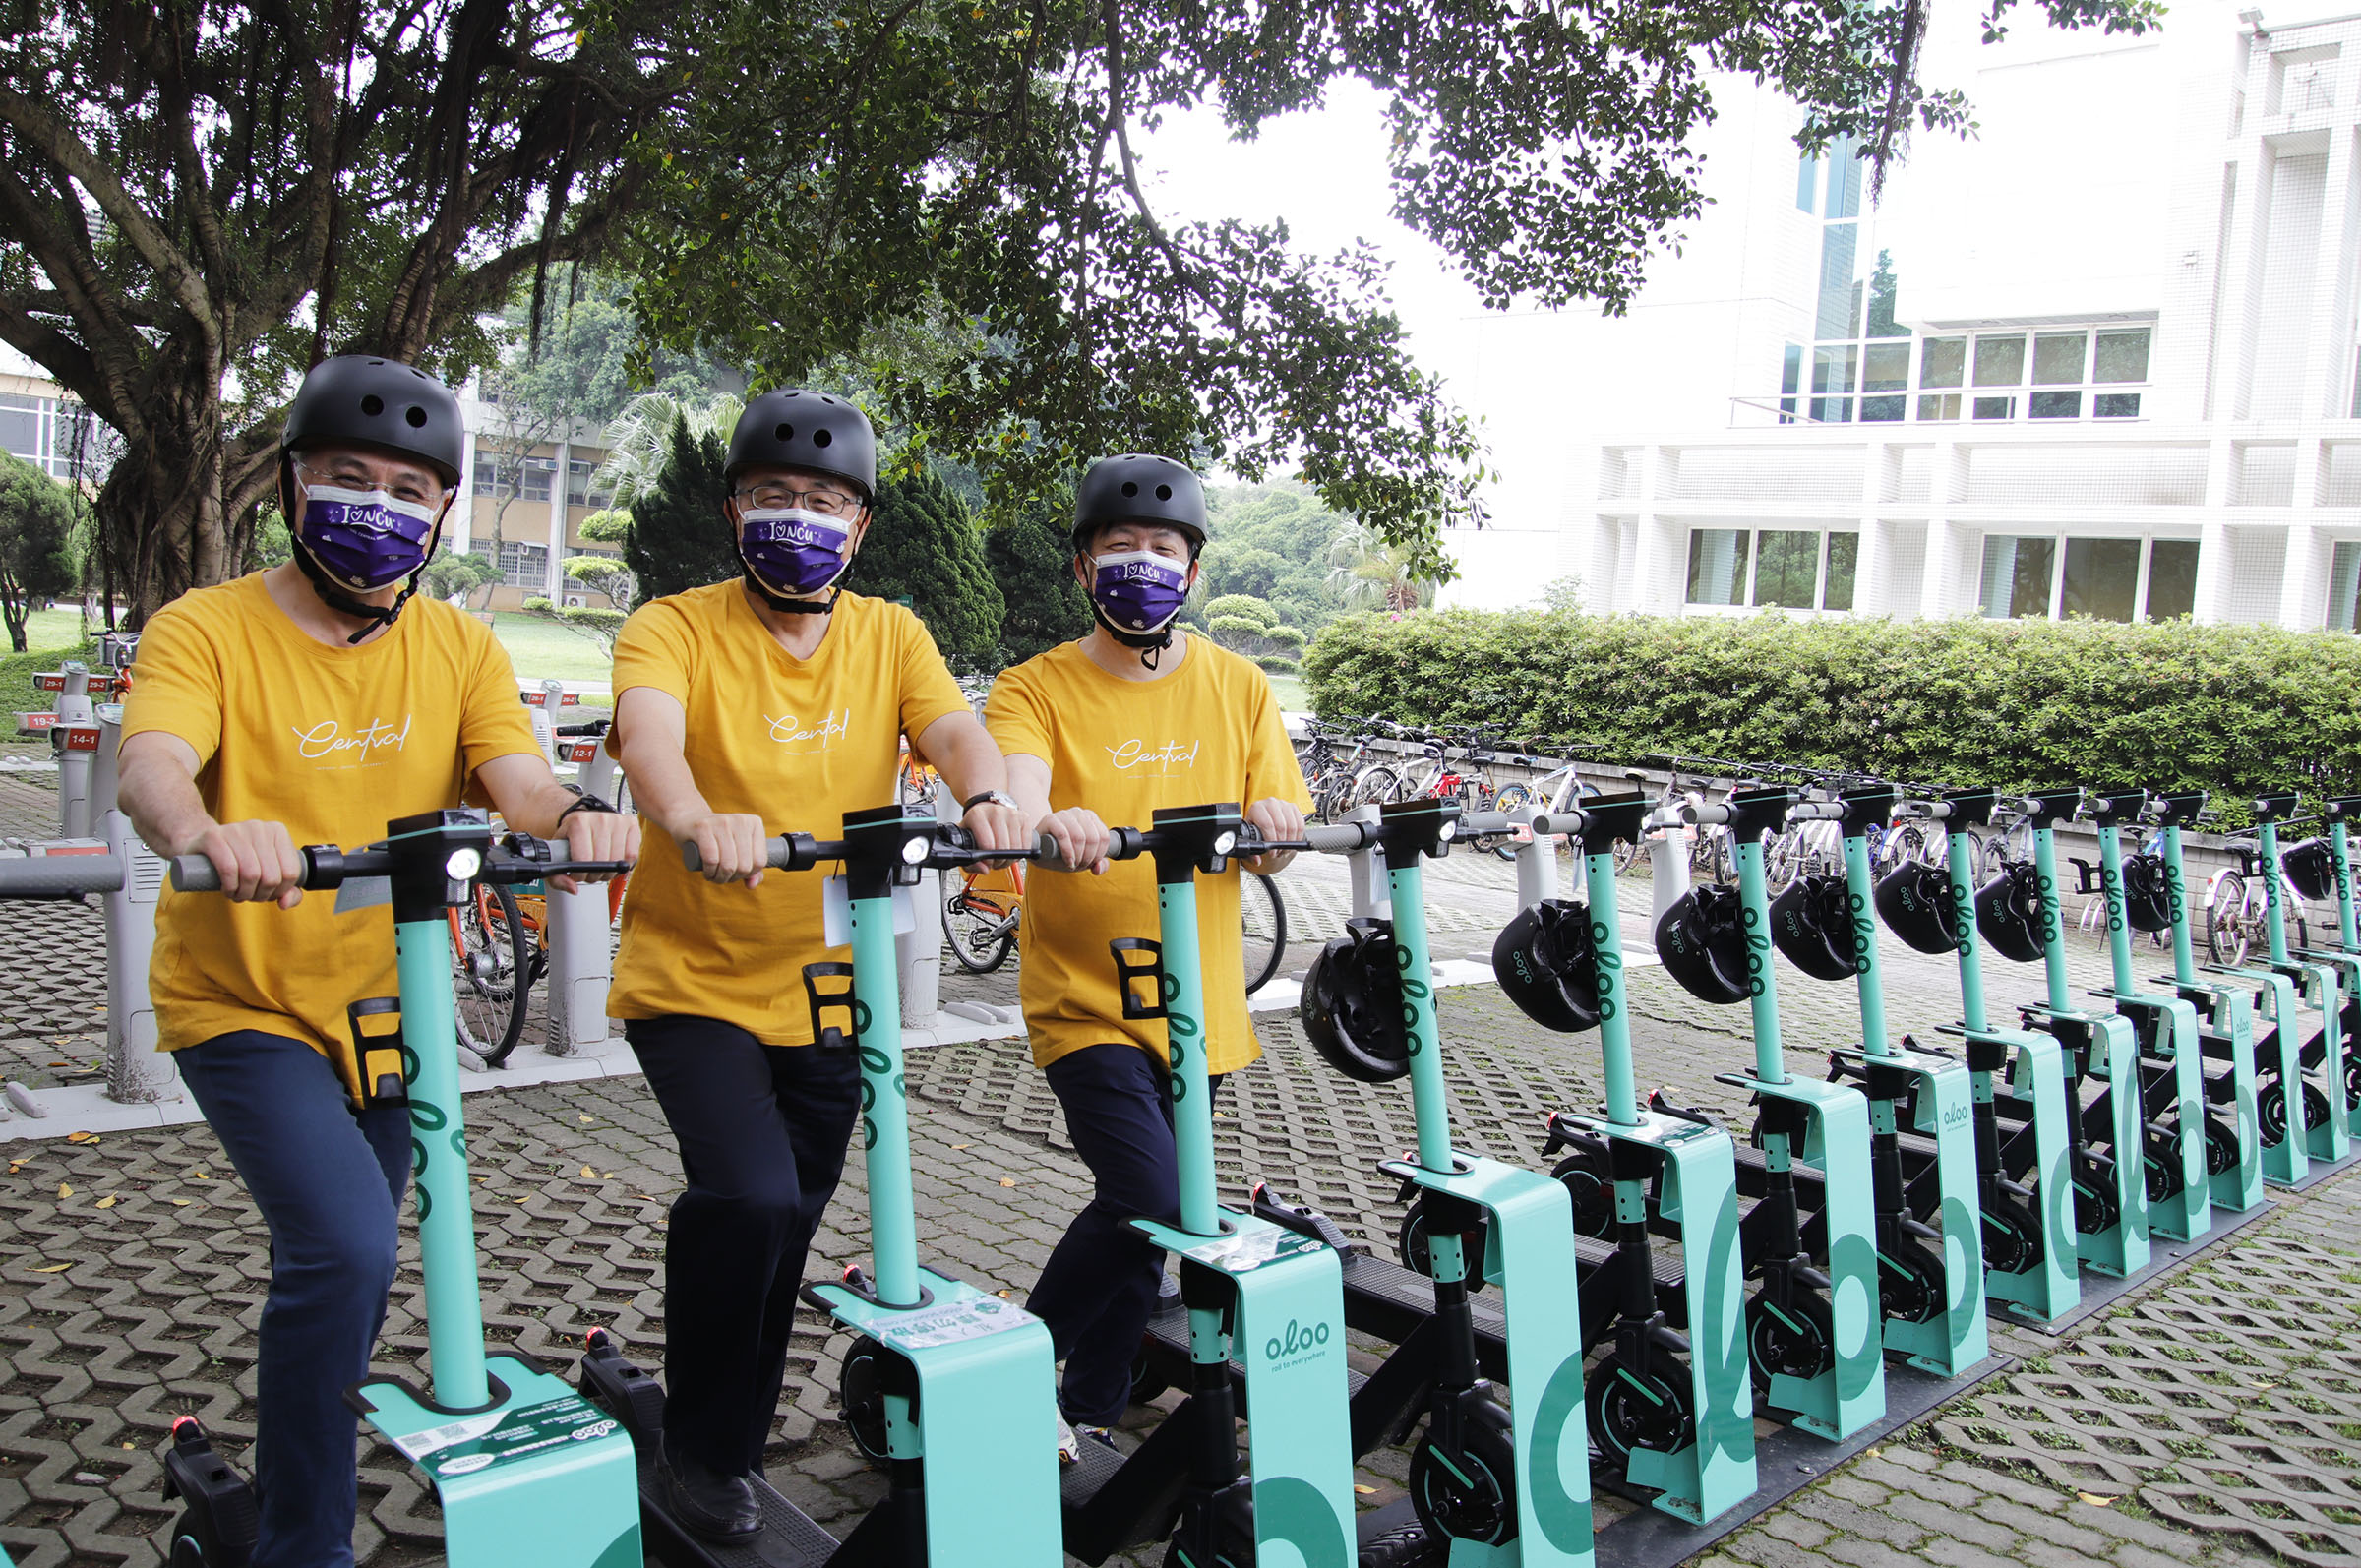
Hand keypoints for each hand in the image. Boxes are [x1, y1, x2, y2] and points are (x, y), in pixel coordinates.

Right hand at [189, 819, 305, 907]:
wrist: (203, 848)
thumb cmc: (241, 864)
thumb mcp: (268, 874)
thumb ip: (288, 892)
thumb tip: (285, 903)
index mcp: (278, 832)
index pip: (291, 872)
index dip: (280, 891)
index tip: (267, 894)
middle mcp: (259, 827)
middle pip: (271, 876)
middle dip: (260, 895)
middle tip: (249, 896)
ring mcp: (236, 829)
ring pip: (251, 874)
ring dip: (244, 894)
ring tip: (238, 895)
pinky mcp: (213, 836)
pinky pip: (229, 869)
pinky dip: (230, 887)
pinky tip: (228, 890)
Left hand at [548, 808, 640, 894]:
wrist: (581, 822)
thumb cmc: (570, 839)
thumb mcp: (556, 856)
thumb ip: (556, 877)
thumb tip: (573, 888)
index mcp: (578, 822)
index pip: (583, 859)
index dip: (579, 875)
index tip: (576, 875)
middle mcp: (599, 818)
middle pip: (602, 862)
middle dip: (594, 875)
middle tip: (588, 873)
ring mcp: (618, 820)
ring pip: (618, 861)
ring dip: (609, 872)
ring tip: (601, 867)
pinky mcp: (632, 825)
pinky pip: (632, 855)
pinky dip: (624, 865)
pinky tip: (614, 862)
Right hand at [681, 812, 770, 885]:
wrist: (688, 820)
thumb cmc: (717, 839)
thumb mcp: (737, 851)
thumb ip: (751, 869)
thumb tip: (752, 885)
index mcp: (755, 824)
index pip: (760, 861)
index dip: (748, 874)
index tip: (736, 873)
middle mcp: (741, 820)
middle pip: (744, 865)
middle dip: (732, 877)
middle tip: (722, 876)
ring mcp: (723, 821)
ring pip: (728, 864)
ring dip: (720, 877)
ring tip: (714, 876)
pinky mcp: (704, 826)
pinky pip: (712, 859)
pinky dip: (710, 872)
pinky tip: (707, 873)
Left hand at [962, 800, 1032, 868]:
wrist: (986, 814)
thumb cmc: (975, 829)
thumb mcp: (965, 844)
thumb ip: (970, 861)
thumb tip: (984, 869)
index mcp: (976, 815)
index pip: (987, 844)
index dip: (987, 860)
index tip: (986, 862)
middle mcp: (995, 811)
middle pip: (1003, 847)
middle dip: (999, 861)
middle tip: (995, 862)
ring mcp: (1011, 813)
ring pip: (1016, 847)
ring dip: (1010, 859)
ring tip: (1002, 857)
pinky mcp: (1024, 818)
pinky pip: (1026, 844)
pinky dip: (1021, 853)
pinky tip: (1012, 851)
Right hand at [1035, 806, 1111, 874]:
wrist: (1039, 847)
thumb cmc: (1063, 851)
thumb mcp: (1084, 859)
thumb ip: (1098, 864)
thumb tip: (1098, 868)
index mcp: (1090, 818)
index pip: (1104, 837)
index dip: (1099, 854)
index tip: (1090, 864)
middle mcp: (1079, 813)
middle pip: (1093, 838)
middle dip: (1088, 857)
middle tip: (1079, 865)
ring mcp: (1064, 814)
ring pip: (1080, 837)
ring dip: (1078, 856)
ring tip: (1072, 864)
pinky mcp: (1050, 819)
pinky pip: (1063, 835)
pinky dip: (1068, 851)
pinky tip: (1068, 861)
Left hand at [1242, 797, 1302, 873]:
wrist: (1261, 820)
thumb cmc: (1254, 828)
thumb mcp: (1249, 839)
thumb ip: (1251, 852)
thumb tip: (1257, 860)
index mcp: (1257, 808)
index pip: (1267, 825)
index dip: (1271, 841)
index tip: (1271, 852)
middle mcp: (1270, 803)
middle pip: (1281, 826)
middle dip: (1281, 844)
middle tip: (1278, 853)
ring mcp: (1283, 804)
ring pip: (1292, 826)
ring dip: (1290, 842)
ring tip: (1283, 850)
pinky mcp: (1293, 808)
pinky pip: (1300, 825)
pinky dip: (1297, 837)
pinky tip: (1291, 843)